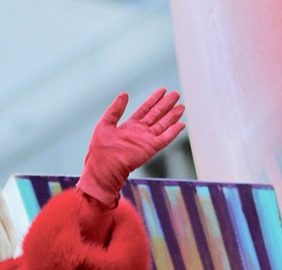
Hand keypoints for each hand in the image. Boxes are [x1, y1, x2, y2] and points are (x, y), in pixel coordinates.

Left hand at [77, 89, 184, 205]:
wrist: (104, 168)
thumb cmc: (100, 150)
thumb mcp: (105, 124)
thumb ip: (115, 109)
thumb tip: (124, 94)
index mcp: (129, 127)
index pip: (145, 110)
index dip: (153, 99)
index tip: (162, 90)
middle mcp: (140, 132)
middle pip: (156, 115)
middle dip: (166, 105)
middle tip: (176, 94)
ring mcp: (146, 140)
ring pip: (163, 125)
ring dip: (172, 115)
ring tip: (181, 106)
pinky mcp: (151, 148)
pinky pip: (165, 138)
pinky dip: (173, 132)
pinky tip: (181, 124)